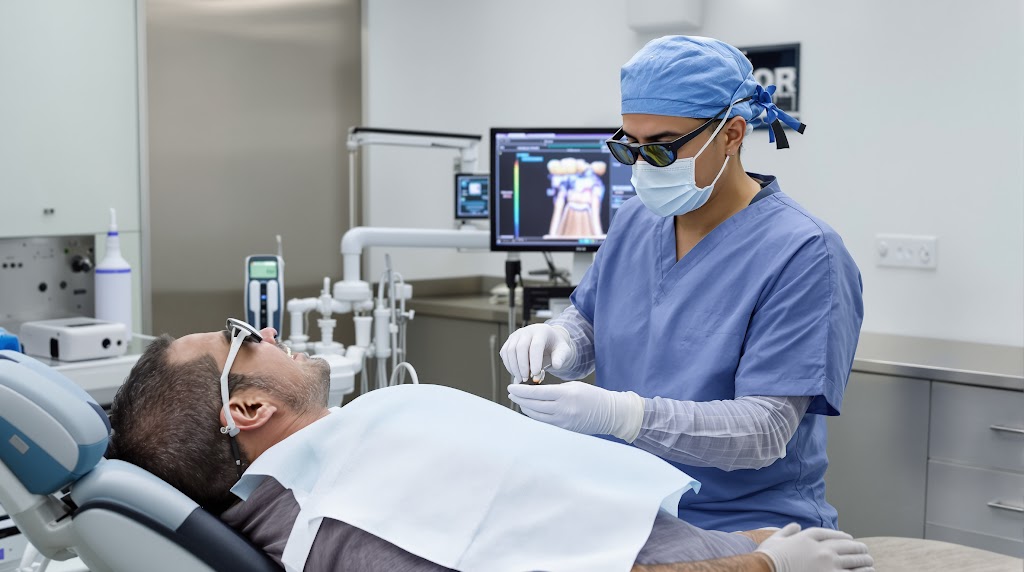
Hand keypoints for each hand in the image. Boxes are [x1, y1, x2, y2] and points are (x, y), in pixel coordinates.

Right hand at [499, 324, 573, 382]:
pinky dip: (508, 365)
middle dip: (522, 365)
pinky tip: (515, 373)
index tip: (535, 373)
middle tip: (526, 379)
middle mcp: (527, 331)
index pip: (536, 345)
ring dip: (514, 367)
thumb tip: (556, 365)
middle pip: (520, 347)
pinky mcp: (509, 341)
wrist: (548, 340)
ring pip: (510, 350)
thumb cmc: (556, 346)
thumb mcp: (563, 351)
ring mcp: (516, 335)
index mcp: (542, 331)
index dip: (535, 360)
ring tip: (521, 378)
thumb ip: (561, 358)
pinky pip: (504, 353)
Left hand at [507, 381, 643, 441]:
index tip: (511, 386)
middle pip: (533, 405)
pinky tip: (530, 411)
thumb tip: (533, 391)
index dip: (521, 390)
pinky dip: (535, 416)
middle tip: (511, 392)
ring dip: (525, 408)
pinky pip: (544, 423)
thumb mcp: (573, 386)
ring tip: (518, 401)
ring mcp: (563, 421)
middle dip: (519, 399)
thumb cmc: (592, 396)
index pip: (536, 393)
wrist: (610, 413)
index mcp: (565, 394)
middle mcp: (563, 409)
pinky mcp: (565, 429)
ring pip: (536, 415)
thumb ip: (554, 389)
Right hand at [755, 523, 874, 571]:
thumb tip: (795, 526)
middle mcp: (821, 548)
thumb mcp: (775, 539)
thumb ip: (787, 531)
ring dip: (864, 561)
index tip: (850, 539)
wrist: (766, 570)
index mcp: (808, 537)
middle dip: (858, 549)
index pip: (831, 534)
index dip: (842, 536)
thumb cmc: (769, 558)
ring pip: (854, 561)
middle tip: (865, 551)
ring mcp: (828, 564)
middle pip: (847, 546)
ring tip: (870, 562)